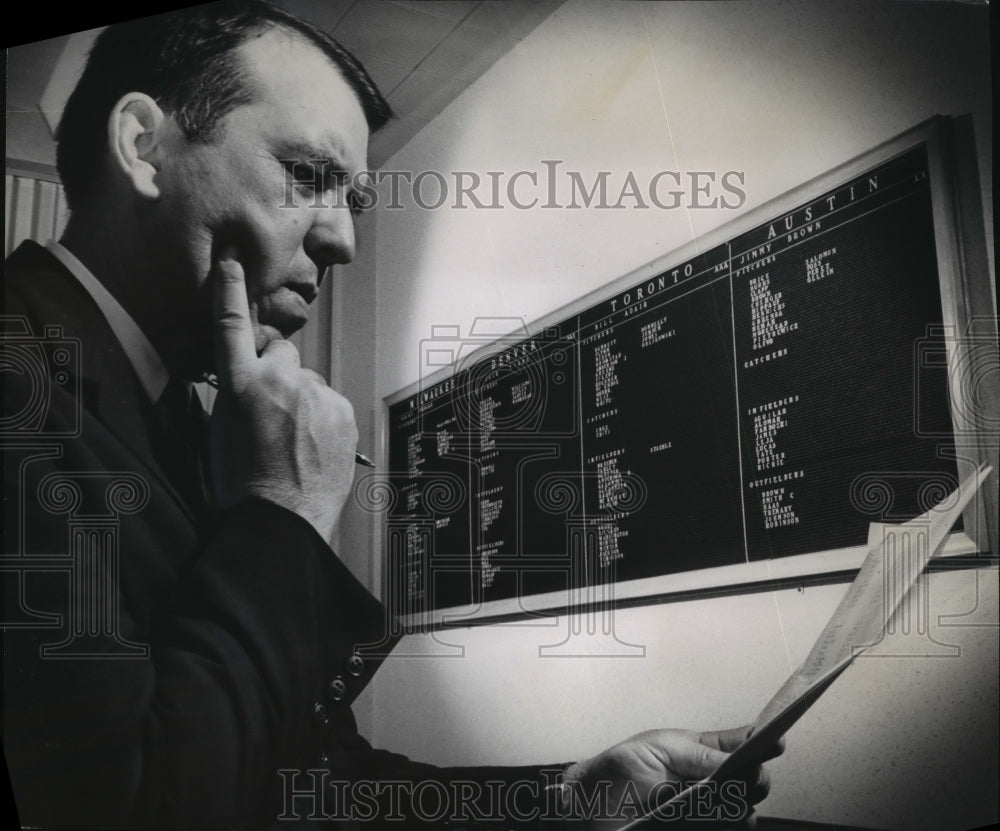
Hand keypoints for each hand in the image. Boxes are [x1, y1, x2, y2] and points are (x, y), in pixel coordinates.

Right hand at [209, 250, 356, 540]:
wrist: (281, 521)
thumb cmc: (243, 484)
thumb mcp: (220, 431)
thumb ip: (236, 394)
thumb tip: (249, 380)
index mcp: (240, 386)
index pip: (231, 325)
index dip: (230, 289)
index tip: (232, 260)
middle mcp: (280, 382)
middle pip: (282, 354)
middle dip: (278, 374)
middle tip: (272, 412)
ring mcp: (316, 396)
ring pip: (309, 383)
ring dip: (303, 400)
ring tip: (294, 440)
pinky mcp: (343, 411)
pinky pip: (331, 402)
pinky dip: (324, 417)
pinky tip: (313, 446)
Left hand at [562, 726, 781, 828]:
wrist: (591, 802)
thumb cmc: (620, 769)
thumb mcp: (658, 748)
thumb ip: (699, 754)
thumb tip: (736, 759)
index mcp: (701, 751)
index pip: (742, 744)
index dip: (762, 742)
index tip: (775, 742)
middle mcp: (710, 781)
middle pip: (752, 781)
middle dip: (756, 778)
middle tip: (749, 776)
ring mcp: (707, 810)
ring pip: (744, 812)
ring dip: (740, 805)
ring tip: (724, 799)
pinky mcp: (700, 828)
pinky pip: (725, 827)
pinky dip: (728, 822)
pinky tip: (717, 817)